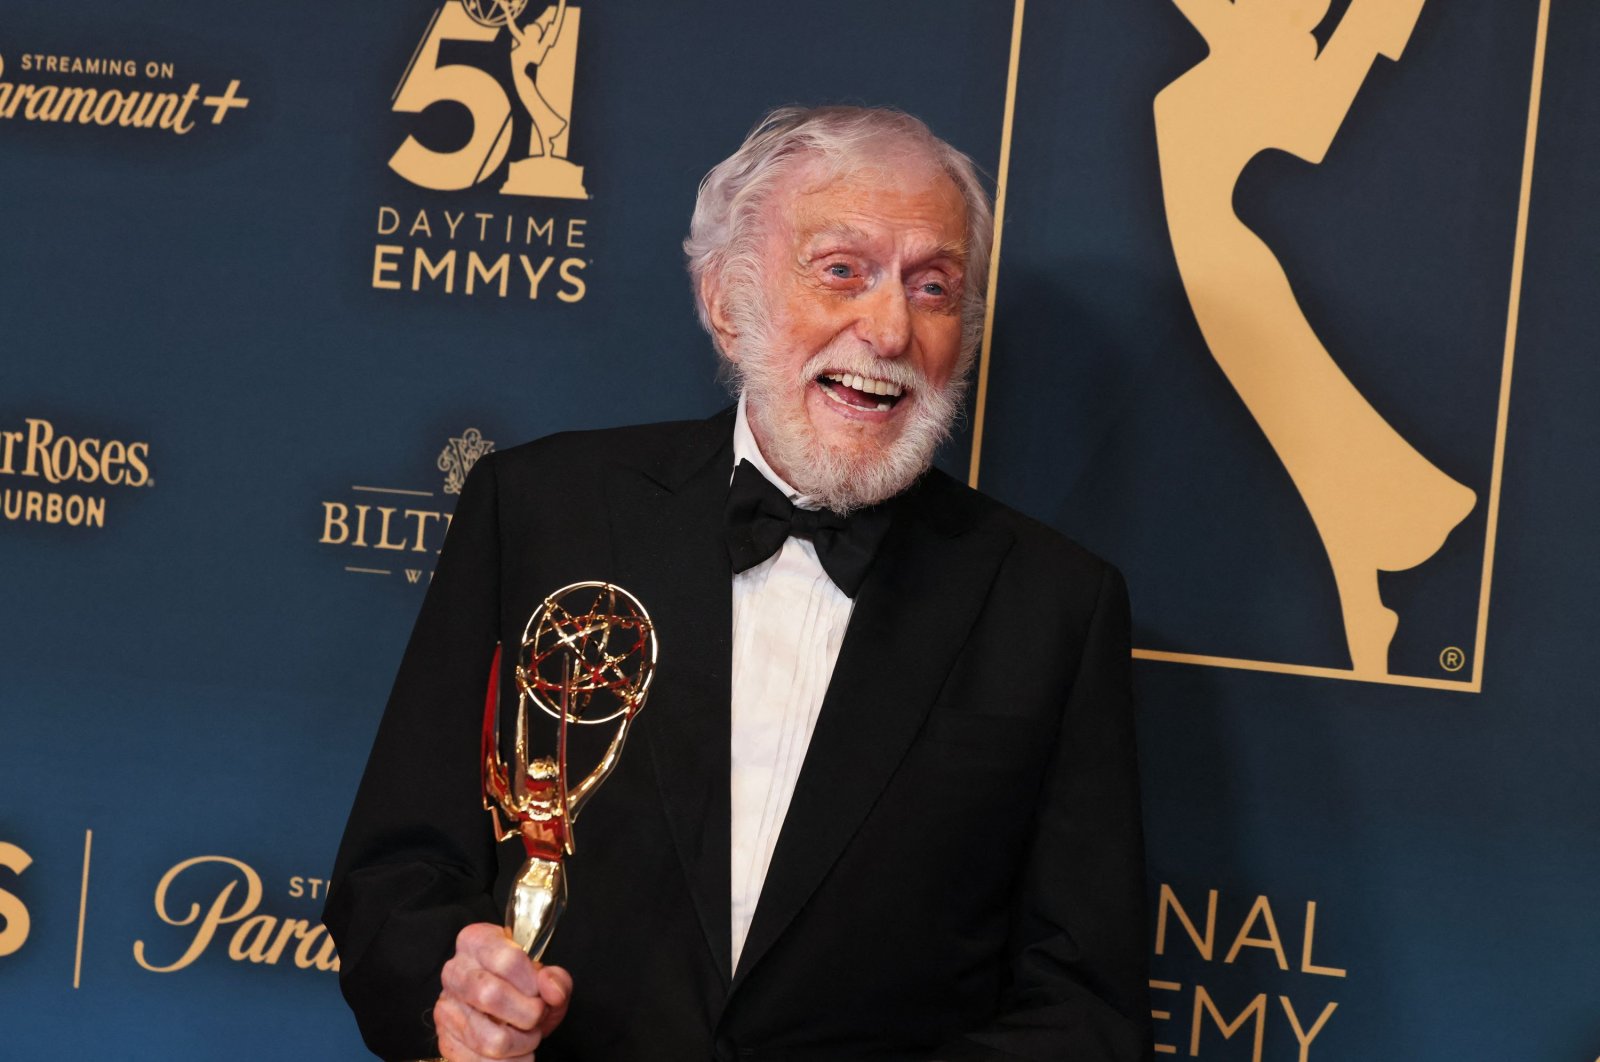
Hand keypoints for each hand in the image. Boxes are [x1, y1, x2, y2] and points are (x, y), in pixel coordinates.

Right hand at [434, 922, 572, 1060]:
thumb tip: (551, 990)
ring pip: (490, 1039)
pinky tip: (515, 1053)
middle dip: (527, 1014)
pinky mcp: (446, 1041)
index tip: (540, 993)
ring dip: (522, 1044)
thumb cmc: (522, 989)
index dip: (532, 983)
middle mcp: (454, 971)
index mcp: (476, 941)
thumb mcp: (545, 977)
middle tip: (537, 1016)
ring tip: (528, 1036)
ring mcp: (446, 1008)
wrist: (500, 1011)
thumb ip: (556, 979)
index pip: (507, 960)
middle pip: (490, 995)